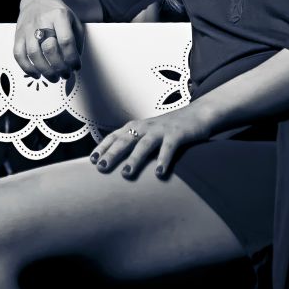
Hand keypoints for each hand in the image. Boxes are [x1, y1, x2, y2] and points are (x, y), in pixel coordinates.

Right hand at [14, 0, 84, 83]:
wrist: (40, 0)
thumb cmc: (59, 14)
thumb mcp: (74, 21)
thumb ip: (77, 41)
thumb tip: (74, 63)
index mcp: (59, 15)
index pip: (66, 40)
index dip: (72, 57)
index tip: (76, 67)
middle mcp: (42, 20)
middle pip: (49, 48)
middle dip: (59, 67)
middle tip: (65, 75)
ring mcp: (28, 27)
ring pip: (34, 53)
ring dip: (45, 70)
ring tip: (54, 77)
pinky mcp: (18, 34)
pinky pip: (19, 54)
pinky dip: (27, 68)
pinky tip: (37, 74)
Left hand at [89, 103, 213, 180]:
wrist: (196, 114)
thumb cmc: (168, 129)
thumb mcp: (148, 133)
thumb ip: (133, 143)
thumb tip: (114, 162)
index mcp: (136, 127)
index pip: (115, 136)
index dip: (103, 147)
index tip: (92, 161)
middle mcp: (146, 127)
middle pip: (126, 139)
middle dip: (112, 153)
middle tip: (101, 168)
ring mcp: (161, 130)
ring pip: (145, 144)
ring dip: (135, 158)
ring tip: (127, 173)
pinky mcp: (177, 134)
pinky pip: (169, 148)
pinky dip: (163, 159)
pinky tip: (159, 173)